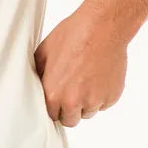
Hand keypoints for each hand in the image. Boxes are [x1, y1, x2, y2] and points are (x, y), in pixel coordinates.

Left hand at [33, 8, 128, 127]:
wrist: (102, 27)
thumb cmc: (72, 35)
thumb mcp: (44, 52)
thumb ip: (39, 74)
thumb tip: (35, 84)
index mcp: (53, 94)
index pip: (51, 115)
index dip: (54, 106)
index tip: (57, 97)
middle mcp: (74, 102)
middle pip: (70, 120)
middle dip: (70, 109)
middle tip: (72, 89)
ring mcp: (95, 101)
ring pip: (88, 112)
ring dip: (87, 102)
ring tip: (86, 78)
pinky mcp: (112, 97)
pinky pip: (104, 103)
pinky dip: (102, 94)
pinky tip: (99, 75)